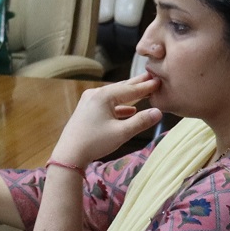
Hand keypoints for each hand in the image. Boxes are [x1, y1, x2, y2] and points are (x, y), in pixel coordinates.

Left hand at [48, 72, 162, 167]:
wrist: (69, 153)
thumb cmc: (95, 142)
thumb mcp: (122, 133)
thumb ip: (141, 121)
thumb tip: (158, 112)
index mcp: (103, 96)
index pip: (130, 89)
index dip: (146, 87)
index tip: (160, 81)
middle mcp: (95, 94)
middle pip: (121, 88)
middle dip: (137, 84)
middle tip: (152, 77)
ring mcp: (89, 101)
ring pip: (114, 95)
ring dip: (129, 95)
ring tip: (143, 91)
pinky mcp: (86, 110)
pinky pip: (107, 103)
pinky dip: (119, 106)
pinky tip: (130, 110)